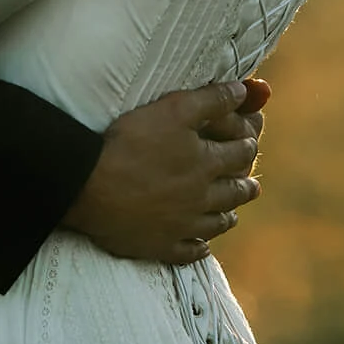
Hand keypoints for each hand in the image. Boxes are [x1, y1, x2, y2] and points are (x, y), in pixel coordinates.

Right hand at [63, 80, 263, 263]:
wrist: (91, 186)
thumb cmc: (132, 142)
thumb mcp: (174, 109)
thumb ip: (212, 99)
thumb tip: (244, 91)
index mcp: (206, 165)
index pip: (239, 155)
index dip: (247, 147)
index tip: (250, 145)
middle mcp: (200, 199)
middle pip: (232, 194)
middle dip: (245, 187)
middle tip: (253, 187)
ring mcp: (181, 226)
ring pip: (214, 225)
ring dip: (226, 218)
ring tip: (233, 216)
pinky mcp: (160, 246)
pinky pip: (187, 253)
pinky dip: (198, 250)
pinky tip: (202, 248)